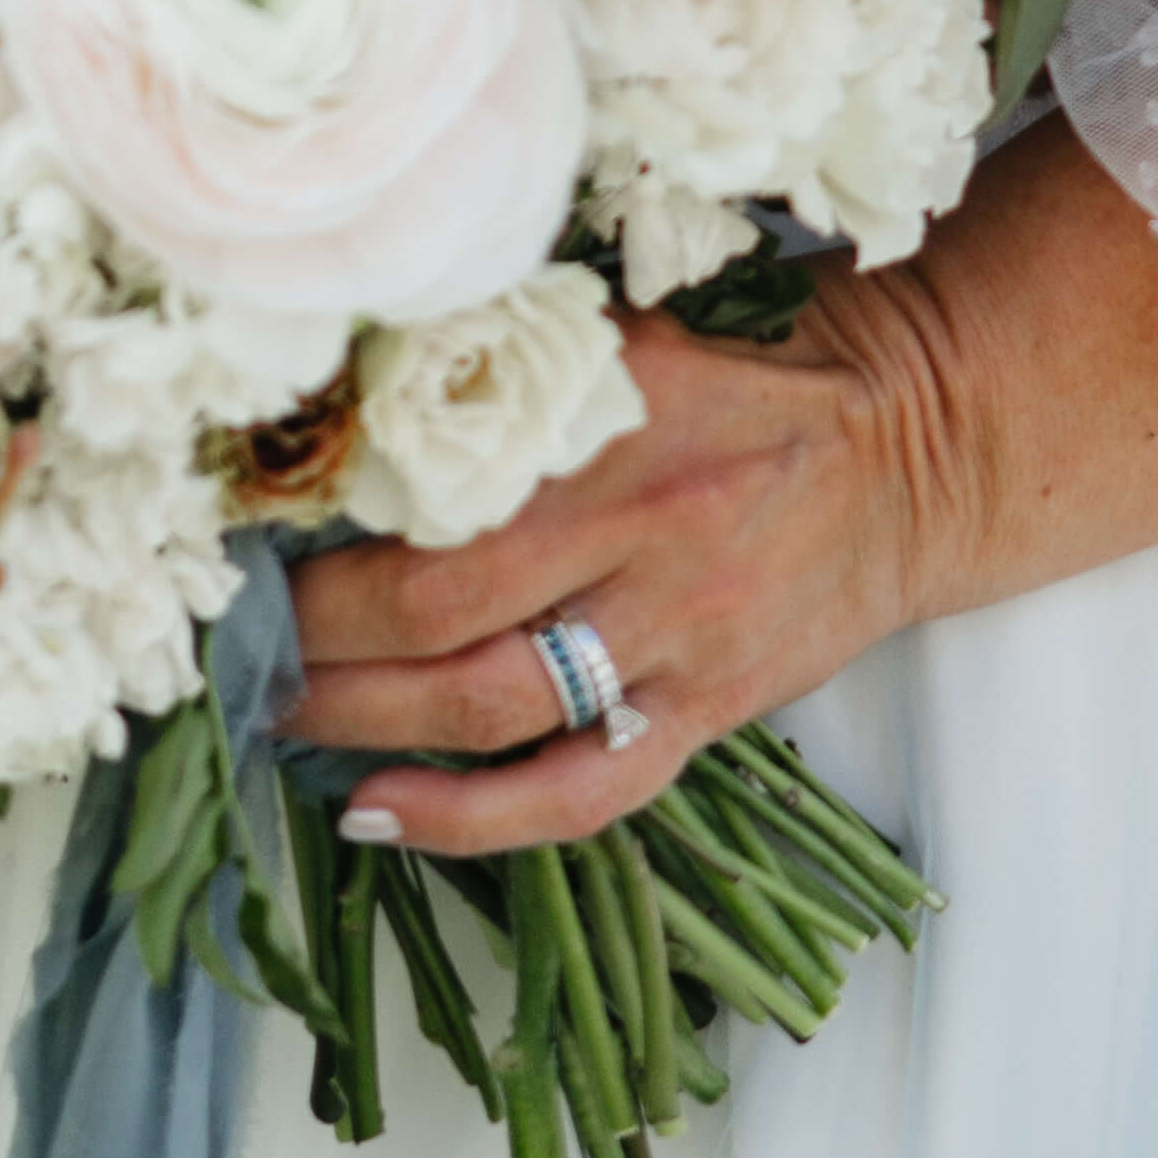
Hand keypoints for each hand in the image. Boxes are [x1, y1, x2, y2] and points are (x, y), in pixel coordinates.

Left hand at [276, 275, 955, 860]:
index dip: (327, 518)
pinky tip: (374, 812)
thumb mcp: (638, 333)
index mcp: (618, 414)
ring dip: (361, 721)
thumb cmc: (755, 378)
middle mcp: (646, 531)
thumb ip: (520, 356)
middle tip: (238, 637)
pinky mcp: (706, 715)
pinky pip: (574, 798)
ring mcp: (678, 637)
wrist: (918, 447)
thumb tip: (355, 377)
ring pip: (490, 707)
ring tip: (278, 716)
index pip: (438, 481)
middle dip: (318, 634)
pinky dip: (464, 823)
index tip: (247, 528)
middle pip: (441, 608)